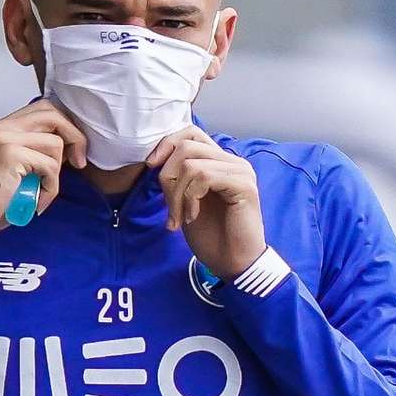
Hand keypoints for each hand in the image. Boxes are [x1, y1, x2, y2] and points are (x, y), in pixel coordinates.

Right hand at [0, 100, 81, 244]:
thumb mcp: (9, 166)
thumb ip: (28, 149)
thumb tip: (64, 146)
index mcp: (0, 128)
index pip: (43, 109)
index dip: (64, 127)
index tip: (71, 150)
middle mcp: (2, 128)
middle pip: (53, 114)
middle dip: (74, 137)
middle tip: (78, 162)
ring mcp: (6, 139)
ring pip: (55, 144)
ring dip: (57, 172)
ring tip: (44, 191)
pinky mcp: (12, 155)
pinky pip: (50, 166)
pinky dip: (51, 187)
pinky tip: (39, 200)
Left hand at [150, 124, 267, 279]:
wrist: (233, 262)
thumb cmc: (211, 236)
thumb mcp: (185, 201)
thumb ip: (178, 179)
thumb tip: (155, 161)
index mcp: (219, 162)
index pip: (191, 133)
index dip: (166, 144)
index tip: (151, 166)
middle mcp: (232, 161)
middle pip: (186, 145)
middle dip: (167, 177)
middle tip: (170, 208)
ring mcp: (240, 171)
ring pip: (191, 164)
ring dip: (177, 195)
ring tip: (181, 217)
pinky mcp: (244, 185)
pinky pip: (203, 177)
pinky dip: (190, 199)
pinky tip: (193, 217)